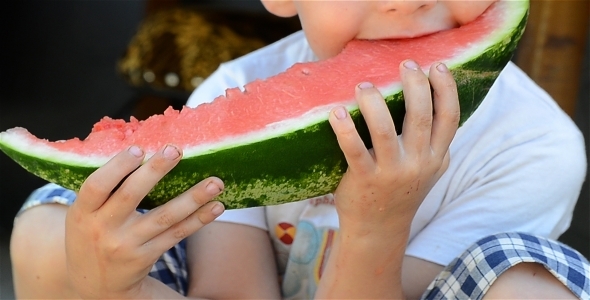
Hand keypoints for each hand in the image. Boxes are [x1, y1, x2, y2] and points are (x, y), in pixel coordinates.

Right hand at [65, 144, 224, 298]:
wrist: (95, 285)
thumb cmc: (92, 235)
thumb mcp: (83, 215)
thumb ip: (104, 189)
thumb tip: (142, 149)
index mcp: (82, 213)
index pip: (96, 186)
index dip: (117, 166)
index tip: (139, 148)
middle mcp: (103, 229)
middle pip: (131, 196)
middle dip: (155, 171)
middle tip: (176, 151)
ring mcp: (127, 245)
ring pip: (164, 217)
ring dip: (193, 198)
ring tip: (215, 182)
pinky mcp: (147, 256)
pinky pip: (177, 234)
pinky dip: (199, 220)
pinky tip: (216, 206)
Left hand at [329, 60, 458, 235]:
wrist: (379, 229)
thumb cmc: (401, 190)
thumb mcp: (428, 169)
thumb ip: (433, 142)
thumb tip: (431, 98)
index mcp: (435, 157)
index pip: (450, 119)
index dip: (447, 90)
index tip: (438, 66)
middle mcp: (417, 164)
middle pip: (419, 117)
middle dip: (414, 85)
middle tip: (405, 63)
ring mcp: (390, 173)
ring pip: (384, 130)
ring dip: (374, 103)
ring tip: (364, 85)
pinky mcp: (364, 180)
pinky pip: (354, 150)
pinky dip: (345, 129)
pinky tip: (336, 113)